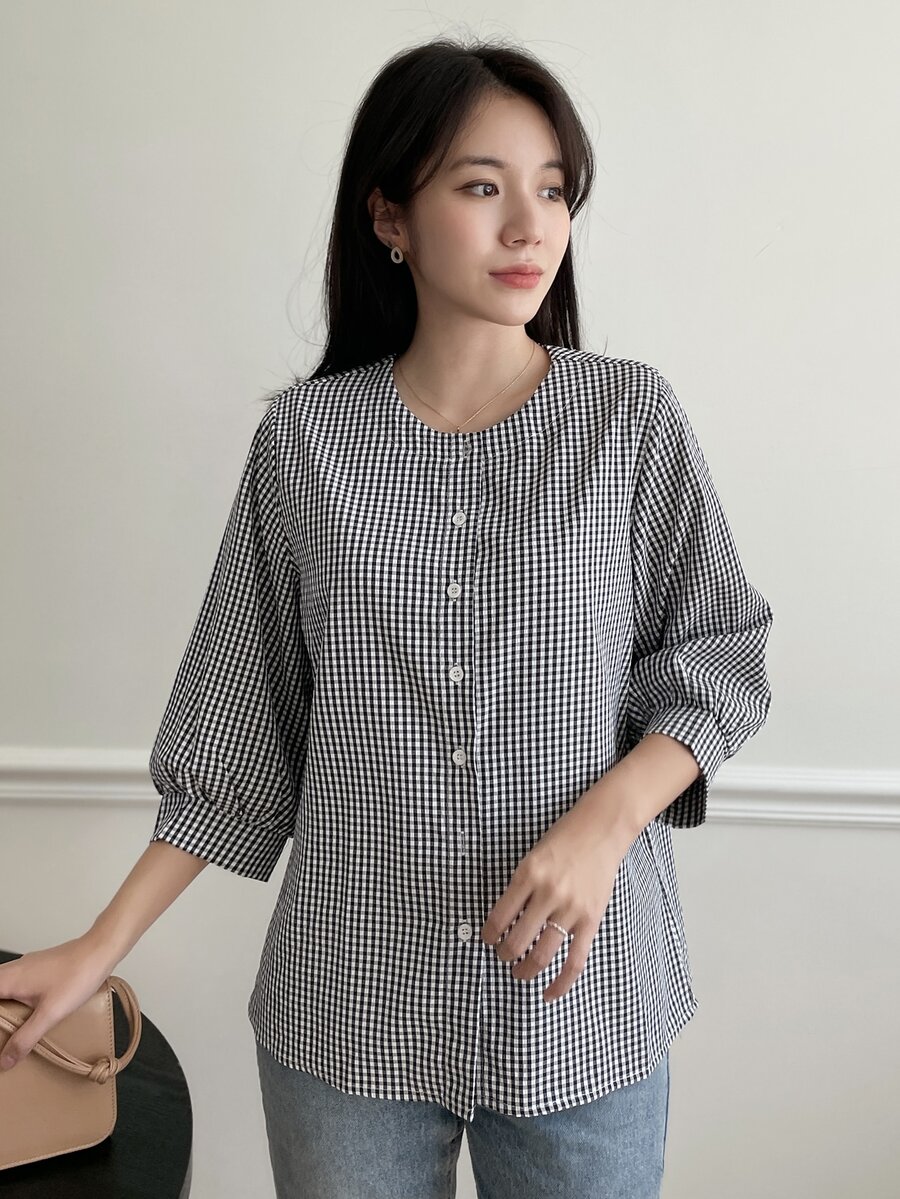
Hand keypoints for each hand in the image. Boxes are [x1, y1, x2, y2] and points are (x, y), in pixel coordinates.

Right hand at [0, 935, 120, 1071]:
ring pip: (4, 988)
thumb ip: (26, 1038)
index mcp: (8, 979)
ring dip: (5, 1008)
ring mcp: (25, 967)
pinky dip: (15, 999)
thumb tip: (6, 1059)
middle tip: (5, 1035)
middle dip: (0, 1018)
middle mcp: (12, 970)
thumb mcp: (50, 1013)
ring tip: (11, 1029)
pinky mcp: (37, 968)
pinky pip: (16, 984)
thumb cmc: (77, 975)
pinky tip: (28, 1012)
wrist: (100, 951)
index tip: (0, 1033)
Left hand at [480, 793, 628, 1003]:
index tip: (488, 939)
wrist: (601, 829)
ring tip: (518, 972)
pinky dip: (560, 983)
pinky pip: (574, 961)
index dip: (488, 935)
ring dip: (524, 970)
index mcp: (527, 874)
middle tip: (502, 956)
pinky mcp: (591, 920)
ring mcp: (571, 909)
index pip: (498, 917)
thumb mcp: (531, 856)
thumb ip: (519, 887)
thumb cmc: (563, 840)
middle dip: (504, 955)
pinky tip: (547, 994)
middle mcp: (548, 893)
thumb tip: (502, 921)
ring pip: (541, 955)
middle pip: (517, 941)